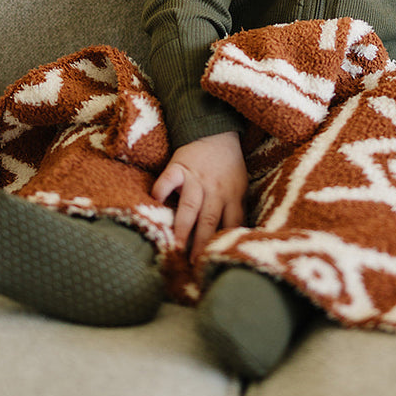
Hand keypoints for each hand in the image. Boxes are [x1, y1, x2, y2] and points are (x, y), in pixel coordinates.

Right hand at [151, 131, 247, 261]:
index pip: (232, 222)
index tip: (218, 260)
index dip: (225, 242)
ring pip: (190, 206)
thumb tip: (235, 235)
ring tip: (175, 246)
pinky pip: (167, 181)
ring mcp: (195, 178)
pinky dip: (160, 191)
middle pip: (209, 220)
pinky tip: (154, 204)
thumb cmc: (229, 164)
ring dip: (182, 227)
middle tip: (194, 263)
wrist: (216, 131)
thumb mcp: (241, 185)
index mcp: (233, 195)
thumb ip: (236, 207)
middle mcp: (215, 189)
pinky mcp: (178, 167)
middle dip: (201, 243)